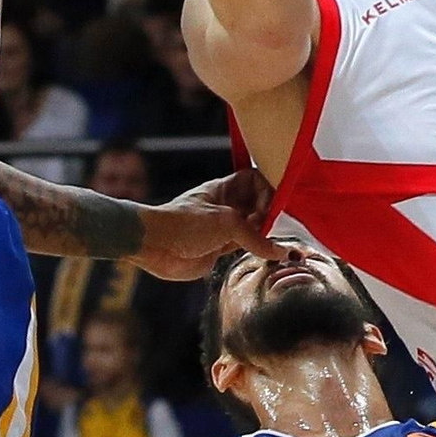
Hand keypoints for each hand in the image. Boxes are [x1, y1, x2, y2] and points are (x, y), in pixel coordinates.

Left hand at [137, 169, 273, 280]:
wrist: (153, 245)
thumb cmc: (183, 223)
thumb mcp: (226, 223)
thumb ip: (256, 236)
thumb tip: (282, 250)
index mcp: (224, 189)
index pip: (255, 181)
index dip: (267, 191)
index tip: (270, 209)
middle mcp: (226, 206)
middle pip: (257, 204)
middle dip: (269, 215)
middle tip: (272, 229)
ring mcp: (223, 228)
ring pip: (253, 227)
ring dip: (265, 235)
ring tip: (273, 244)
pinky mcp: (219, 249)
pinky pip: (245, 246)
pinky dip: (257, 251)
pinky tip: (267, 256)